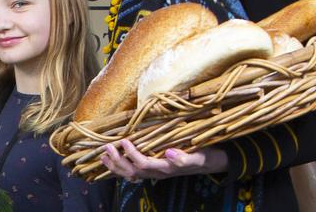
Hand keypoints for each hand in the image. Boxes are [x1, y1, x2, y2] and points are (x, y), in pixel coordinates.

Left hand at [100, 139, 227, 181]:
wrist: (212, 162)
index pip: (144, 164)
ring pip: (131, 175)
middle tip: (107, 148)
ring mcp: (156, 172)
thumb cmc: (206, 156)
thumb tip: (169, 153)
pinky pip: (134, 172)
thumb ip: (185, 158)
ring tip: (104, 156)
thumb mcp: (200, 157)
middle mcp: (158, 173)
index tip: (124, 140)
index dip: (132, 154)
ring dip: (116, 166)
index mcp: (167, 168)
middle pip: (133, 172)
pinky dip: (122, 168)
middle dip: (118, 162)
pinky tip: (114, 161)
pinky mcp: (155, 169)